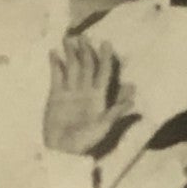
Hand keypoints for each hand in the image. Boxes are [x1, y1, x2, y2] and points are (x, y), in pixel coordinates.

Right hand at [43, 36, 135, 155]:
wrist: (63, 151)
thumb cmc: (85, 141)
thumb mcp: (104, 125)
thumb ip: (116, 108)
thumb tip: (132, 90)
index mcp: (98, 96)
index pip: (103, 72)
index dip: (105, 57)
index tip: (106, 42)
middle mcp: (85, 91)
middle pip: (87, 66)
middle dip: (86, 50)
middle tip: (83, 36)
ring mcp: (70, 92)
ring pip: (72, 68)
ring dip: (71, 53)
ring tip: (68, 39)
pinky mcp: (56, 96)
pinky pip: (57, 77)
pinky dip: (55, 65)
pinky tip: (54, 53)